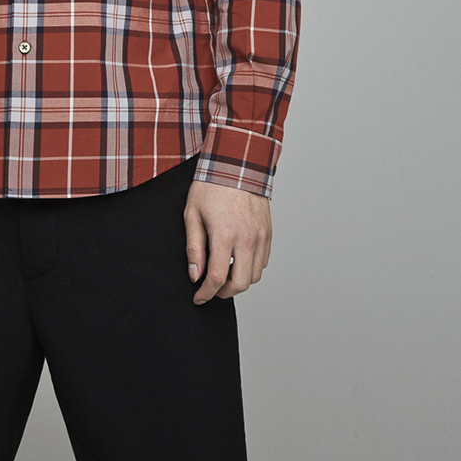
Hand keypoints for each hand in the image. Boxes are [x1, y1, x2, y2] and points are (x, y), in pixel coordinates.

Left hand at [183, 180, 271, 304]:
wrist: (237, 163)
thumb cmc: (211, 185)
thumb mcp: (192, 214)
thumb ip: (194, 248)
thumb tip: (195, 275)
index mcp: (224, 235)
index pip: (217, 278)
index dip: (206, 293)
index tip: (198, 298)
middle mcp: (247, 239)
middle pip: (240, 284)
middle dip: (223, 293)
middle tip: (211, 288)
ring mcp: (260, 236)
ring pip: (255, 276)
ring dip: (239, 282)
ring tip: (223, 273)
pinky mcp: (268, 232)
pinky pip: (263, 261)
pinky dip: (251, 268)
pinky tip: (237, 260)